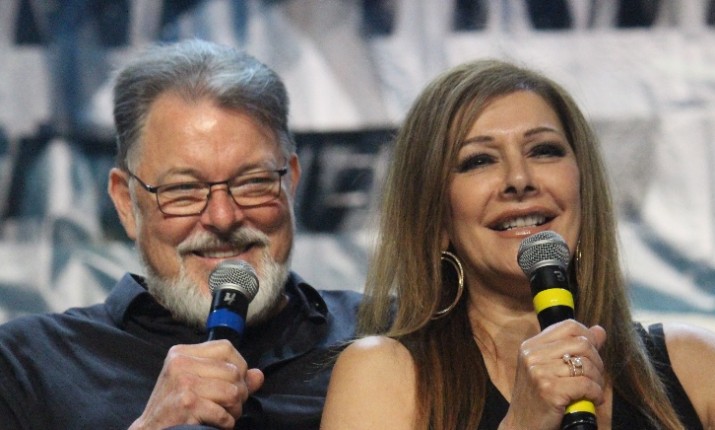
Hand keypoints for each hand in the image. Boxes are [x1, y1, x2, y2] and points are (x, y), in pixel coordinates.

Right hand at [129, 340, 263, 429]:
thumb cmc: (175, 408)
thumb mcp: (198, 384)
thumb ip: (229, 377)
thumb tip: (258, 375)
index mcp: (181, 353)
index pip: (226, 348)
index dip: (239, 366)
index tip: (234, 383)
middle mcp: (180, 363)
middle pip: (233, 372)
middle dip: (239, 393)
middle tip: (228, 405)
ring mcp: (183, 383)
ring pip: (233, 392)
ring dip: (234, 410)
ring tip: (223, 415)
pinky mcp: (186, 403)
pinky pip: (224, 413)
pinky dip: (225, 423)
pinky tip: (214, 424)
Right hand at [499, 320, 606, 429]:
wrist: (522, 426)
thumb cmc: (538, 399)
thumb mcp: (549, 369)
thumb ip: (572, 348)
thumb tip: (599, 331)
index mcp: (530, 346)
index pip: (569, 326)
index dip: (588, 337)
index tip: (593, 353)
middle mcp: (532, 355)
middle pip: (582, 344)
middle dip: (597, 362)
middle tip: (595, 377)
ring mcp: (539, 372)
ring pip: (586, 365)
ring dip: (598, 381)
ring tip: (593, 391)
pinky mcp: (549, 390)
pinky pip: (586, 384)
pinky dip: (596, 394)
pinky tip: (592, 400)